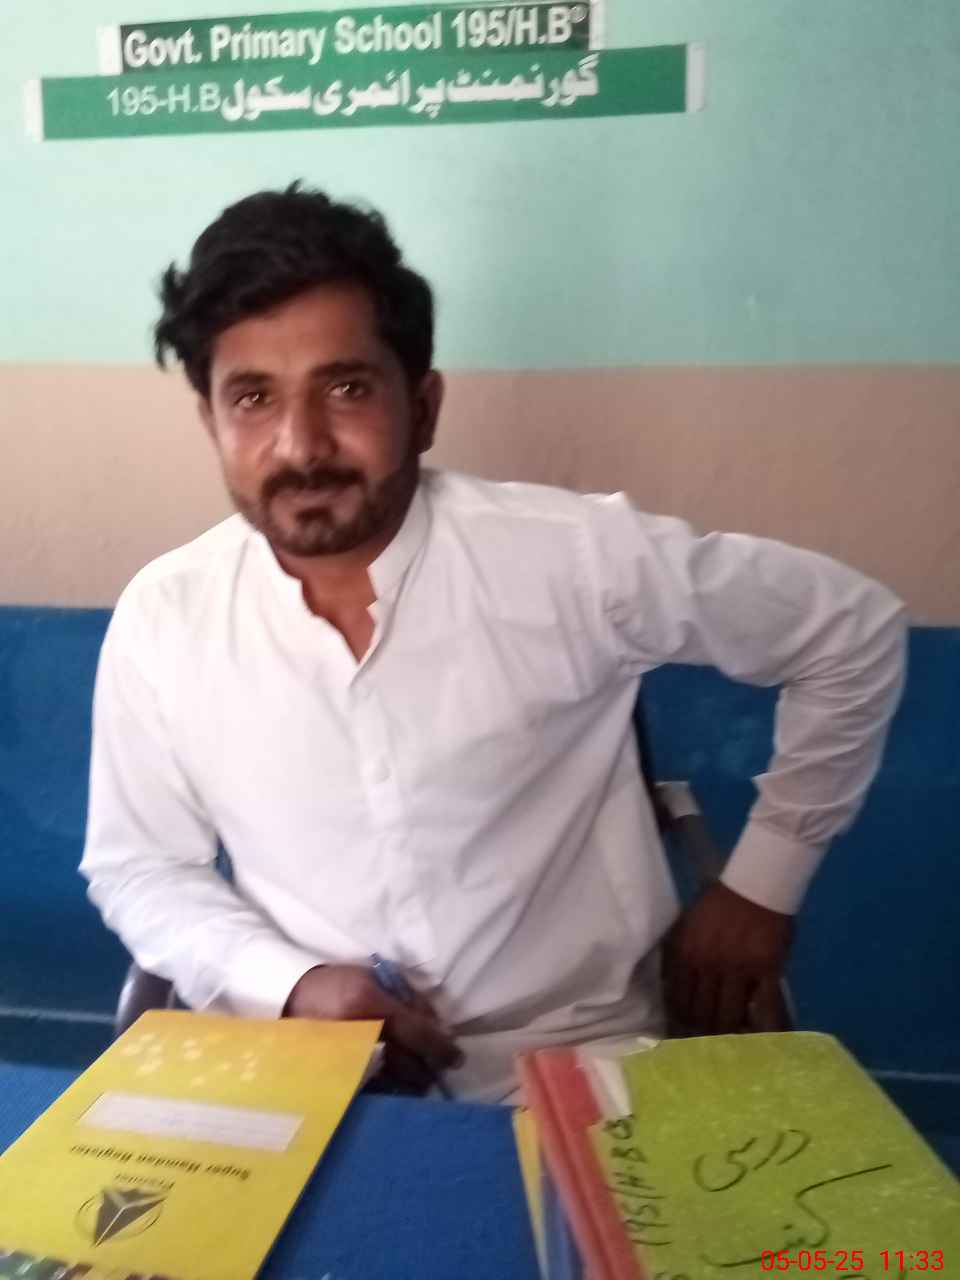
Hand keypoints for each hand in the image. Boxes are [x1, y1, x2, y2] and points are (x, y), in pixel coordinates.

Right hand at [283, 965, 462, 1091]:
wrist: (290, 998)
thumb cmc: (337, 983)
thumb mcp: (373, 978)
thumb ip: (408, 1000)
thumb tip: (439, 1026)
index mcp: (370, 1003)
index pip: (418, 1032)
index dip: (442, 1047)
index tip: (457, 1057)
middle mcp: (360, 1033)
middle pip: (409, 1063)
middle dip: (429, 1068)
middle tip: (439, 1067)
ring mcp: (346, 1060)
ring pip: (394, 1083)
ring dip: (413, 1082)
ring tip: (420, 1077)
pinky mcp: (336, 1077)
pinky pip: (373, 1092)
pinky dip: (391, 1091)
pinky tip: (397, 1086)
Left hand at [662, 882, 793, 1034]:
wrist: (755, 885)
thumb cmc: (717, 903)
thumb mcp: (685, 925)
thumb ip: (676, 955)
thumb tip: (668, 986)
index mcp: (686, 952)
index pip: (677, 999)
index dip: (679, 1020)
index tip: (682, 1031)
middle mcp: (709, 965)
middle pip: (701, 1013)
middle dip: (702, 1031)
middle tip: (706, 1043)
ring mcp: (738, 969)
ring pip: (728, 1015)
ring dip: (728, 1032)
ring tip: (729, 1043)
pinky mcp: (766, 970)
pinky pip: (764, 1006)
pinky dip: (762, 1025)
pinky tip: (759, 1037)